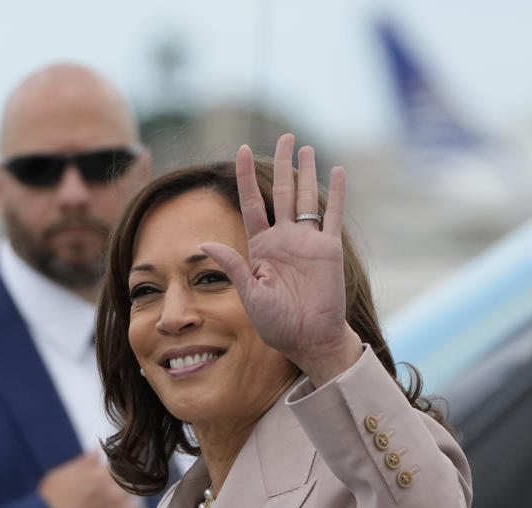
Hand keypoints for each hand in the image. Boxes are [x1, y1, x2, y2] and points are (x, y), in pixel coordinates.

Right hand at [38, 452, 138, 507]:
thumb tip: (97, 452)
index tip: (101, 488)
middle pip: (127, 489)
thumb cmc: (49, 506)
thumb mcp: (60, 476)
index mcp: (101, 474)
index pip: (118, 471)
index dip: (109, 480)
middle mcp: (115, 491)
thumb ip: (83, 463)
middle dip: (116, 495)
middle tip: (99, 505)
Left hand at [199, 134, 361, 386]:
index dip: (246, 177)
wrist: (308, 338)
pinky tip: (335, 170)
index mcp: (260, 247)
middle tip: (285, 136)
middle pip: (280, 192)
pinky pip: (333, 215)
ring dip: (305, 172)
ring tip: (305, 147)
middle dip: (281, 164)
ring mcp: (307, 242)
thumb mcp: (249, 294)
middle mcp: (283, 239)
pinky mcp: (329, 249)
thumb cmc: (276, 323)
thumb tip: (205, 243)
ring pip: (305, 198)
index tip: (241, 150)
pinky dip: (335, 193)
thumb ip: (233, 266)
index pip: (251, 204)